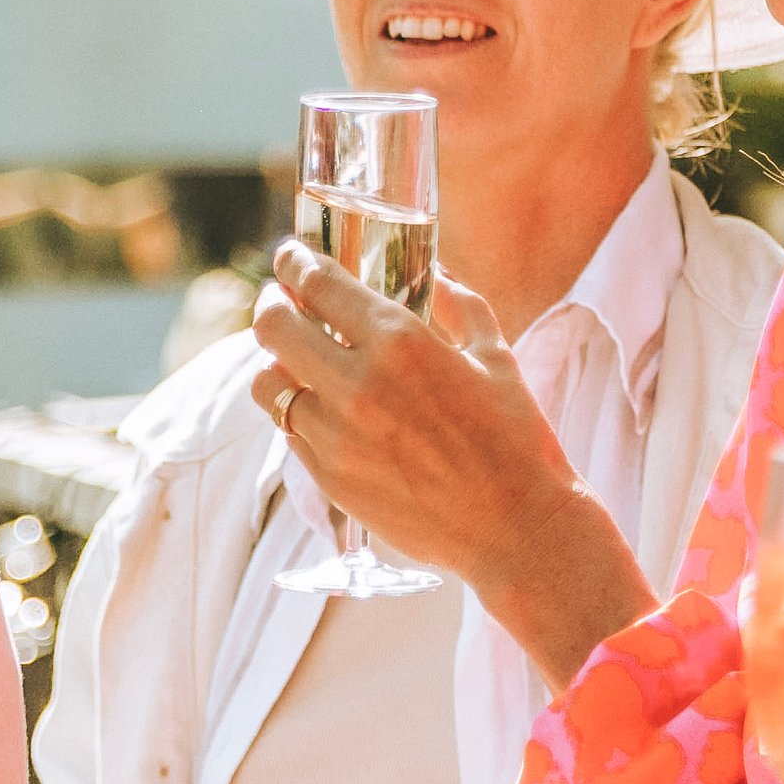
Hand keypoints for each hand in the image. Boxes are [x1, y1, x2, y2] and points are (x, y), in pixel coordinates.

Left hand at [248, 245, 659, 684]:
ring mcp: (336, 435)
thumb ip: (462, 306)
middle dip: (272, 305)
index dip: (295, 261)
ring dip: (277, 364)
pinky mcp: (329, 478)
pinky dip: (297, 412)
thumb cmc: (515, 438)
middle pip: (273, 327)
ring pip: (267, 383)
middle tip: (282, 301)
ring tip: (295, 360)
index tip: (291, 255)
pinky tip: (320, 408)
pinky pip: (290, 431)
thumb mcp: (496, 356)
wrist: (515, 528)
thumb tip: (437, 278)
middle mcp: (357, 384)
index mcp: (400, 342)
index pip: (318, 284)